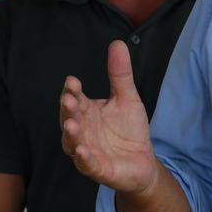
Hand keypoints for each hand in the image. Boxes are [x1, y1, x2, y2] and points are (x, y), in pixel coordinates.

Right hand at [60, 39, 155, 192]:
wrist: (143, 162)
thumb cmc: (129, 129)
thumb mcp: (127, 98)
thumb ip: (120, 75)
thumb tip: (117, 43)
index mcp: (87, 112)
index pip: (75, 98)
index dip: (72, 91)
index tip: (72, 81)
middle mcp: (81, 130)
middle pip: (70, 118)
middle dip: (68, 109)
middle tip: (69, 99)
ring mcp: (86, 150)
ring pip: (72, 141)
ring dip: (70, 133)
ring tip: (71, 124)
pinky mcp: (95, 168)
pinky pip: (86, 163)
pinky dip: (83, 157)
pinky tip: (82, 150)